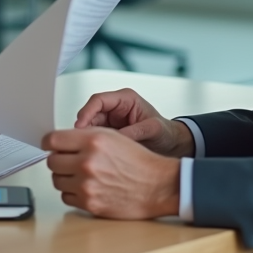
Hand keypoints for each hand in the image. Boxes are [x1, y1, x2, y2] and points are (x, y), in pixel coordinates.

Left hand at [43, 128, 180, 218]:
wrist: (158, 186)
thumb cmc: (139, 162)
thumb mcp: (113, 137)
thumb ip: (85, 136)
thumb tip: (60, 141)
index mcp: (93, 141)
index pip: (52, 140)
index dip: (49, 143)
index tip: (51, 146)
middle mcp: (87, 162)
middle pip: (51, 161)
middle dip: (59, 160)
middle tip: (71, 161)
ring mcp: (87, 185)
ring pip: (57, 180)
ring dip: (66, 177)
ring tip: (82, 175)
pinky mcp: (89, 204)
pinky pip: (66, 197)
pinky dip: (73, 193)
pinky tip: (88, 188)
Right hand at [74, 88, 193, 156]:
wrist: (171, 145)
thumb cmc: (166, 132)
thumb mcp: (153, 129)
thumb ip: (135, 131)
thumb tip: (116, 139)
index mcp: (126, 99)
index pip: (98, 100)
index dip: (87, 112)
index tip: (80, 126)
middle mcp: (115, 108)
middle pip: (90, 113)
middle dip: (84, 128)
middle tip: (80, 142)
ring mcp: (111, 121)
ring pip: (90, 127)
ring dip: (87, 137)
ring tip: (88, 149)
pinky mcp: (109, 134)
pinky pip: (95, 137)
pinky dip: (92, 144)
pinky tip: (94, 153)